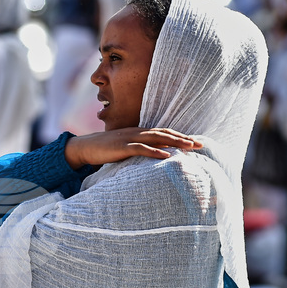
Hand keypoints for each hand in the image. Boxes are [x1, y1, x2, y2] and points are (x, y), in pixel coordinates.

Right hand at [64, 127, 202, 168]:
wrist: (86, 147)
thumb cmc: (106, 150)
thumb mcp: (126, 147)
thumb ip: (140, 149)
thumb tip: (155, 156)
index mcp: (140, 132)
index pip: (164, 132)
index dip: (180, 136)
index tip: (196, 142)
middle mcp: (137, 132)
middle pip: (165, 133)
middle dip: (183, 138)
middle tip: (200, 144)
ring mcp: (129, 138)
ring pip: (156, 138)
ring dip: (174, 142)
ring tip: (189, 147)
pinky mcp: (121, 147)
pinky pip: (140, 148)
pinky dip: (154, 151)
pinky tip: (165, 154)